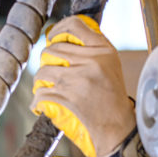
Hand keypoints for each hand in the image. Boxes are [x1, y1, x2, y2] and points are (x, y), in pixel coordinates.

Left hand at [30, 15, 134, 156]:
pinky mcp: (66, 99)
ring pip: (42, 72)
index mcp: (103, 51)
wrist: (119, 131)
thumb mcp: (110, 67)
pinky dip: (38, 102)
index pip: (75, 26)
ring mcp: (76, 80)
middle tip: (51, 74)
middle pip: (52, 50)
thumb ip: (91, 50)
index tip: (52, 38)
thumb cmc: (113, 100)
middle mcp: (90, 62)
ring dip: (41, 83)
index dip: (57, 30)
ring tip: (47, 90)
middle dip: (47, 63)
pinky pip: (40, 94)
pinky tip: (42, 106)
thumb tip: (59, 37)